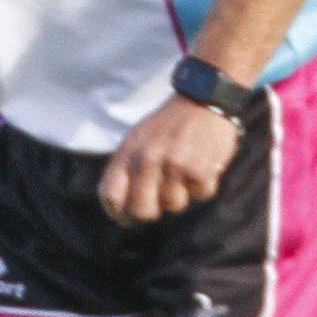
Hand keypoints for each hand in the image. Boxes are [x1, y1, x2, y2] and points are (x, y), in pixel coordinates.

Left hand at [100, 97, 242, 223]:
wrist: (203, 98)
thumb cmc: (169, 124)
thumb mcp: (138, 139)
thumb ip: (127, 168)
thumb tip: (120, 207)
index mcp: (127, 152)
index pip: (111, 196)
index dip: (118, 213)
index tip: (127, 218)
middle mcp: (147, 159)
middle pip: (141, 211)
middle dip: (151, 212)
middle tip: (161, 202)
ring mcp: (173, 164)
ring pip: (174, 206)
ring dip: (183, 195)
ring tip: (186, 172)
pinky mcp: (198, 168)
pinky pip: (200, 195)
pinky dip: (205, 186)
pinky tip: (204, 166)